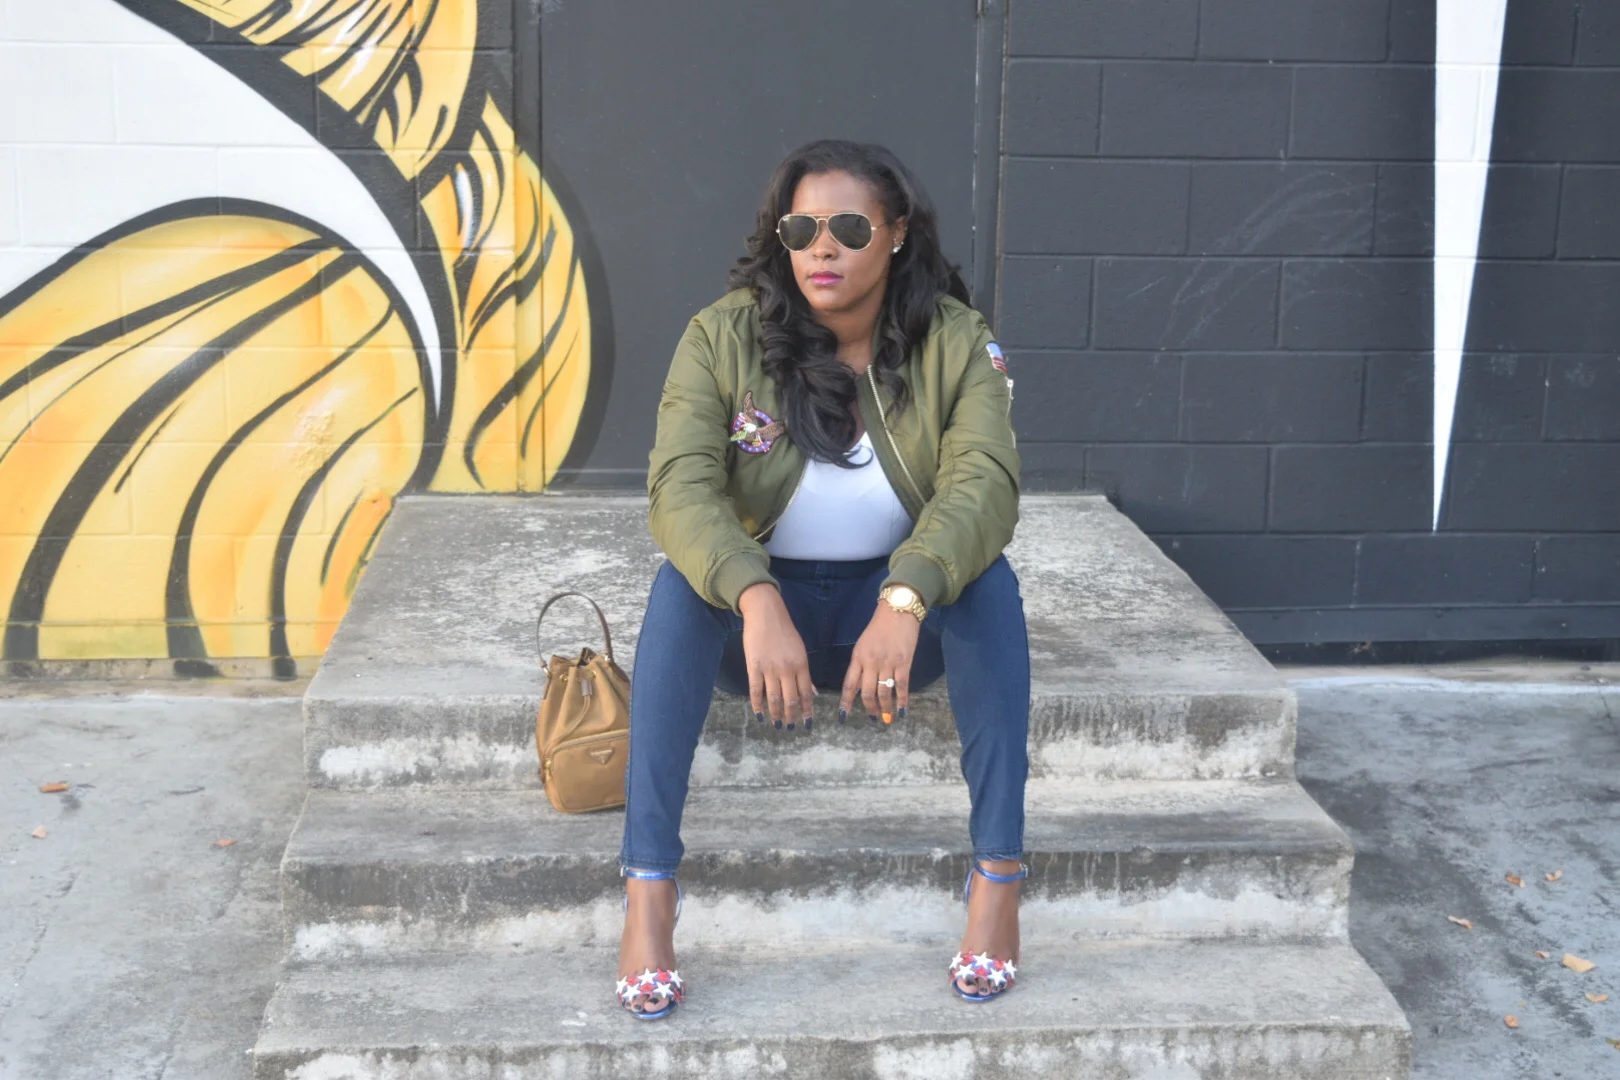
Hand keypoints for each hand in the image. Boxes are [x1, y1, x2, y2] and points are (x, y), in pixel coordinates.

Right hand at [739, 583, 814, 727]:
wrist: (765, 613)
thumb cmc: (784, 631)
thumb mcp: (800, 650)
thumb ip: (805, 673)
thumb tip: (814, 693)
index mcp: (801, 664)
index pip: (806, 693)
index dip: (806, 710)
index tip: (807, 723)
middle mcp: (787, 669)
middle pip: (790, 699)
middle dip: (791, 716)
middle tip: (790, 727)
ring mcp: (770, 669)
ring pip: (774, 698)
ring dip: (776, 714)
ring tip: (776, 724)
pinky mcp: (754, 667)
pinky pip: (756, 690)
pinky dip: (757, 705)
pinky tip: (759, 714)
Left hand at [840, 601, 920, 723]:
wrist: (898, 611)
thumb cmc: (879, 627)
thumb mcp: (863, 645)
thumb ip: (860, 665)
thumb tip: (859, 688)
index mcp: (858, 657)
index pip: (849, 684)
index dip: (845, 702)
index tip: (842, 716)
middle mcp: (871, 662)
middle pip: (867, 692)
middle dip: (869, 708)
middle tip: (873, 719)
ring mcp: (888, 663)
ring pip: (884, 692)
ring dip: (885, 707)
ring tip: (886, 718)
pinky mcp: (904, 663)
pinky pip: (902, 686)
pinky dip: (901, 700)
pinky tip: (901, 710)